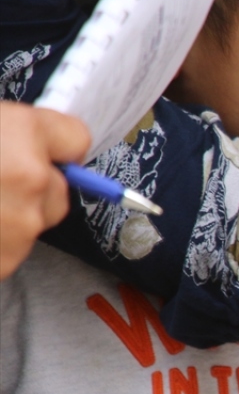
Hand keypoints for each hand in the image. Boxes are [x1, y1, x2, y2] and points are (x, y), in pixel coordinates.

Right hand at [0, 102, 90, 278]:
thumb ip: (11, 132)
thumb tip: (43, 142)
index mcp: (20, 133)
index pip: (76, 137)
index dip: (53, 143)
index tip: (36, 145)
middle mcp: (31, 178)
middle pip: (58, 187)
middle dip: (30, 186)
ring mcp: (20, 225)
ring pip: (35, 220)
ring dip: (9, 215)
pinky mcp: (5, 261)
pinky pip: (12, 247)